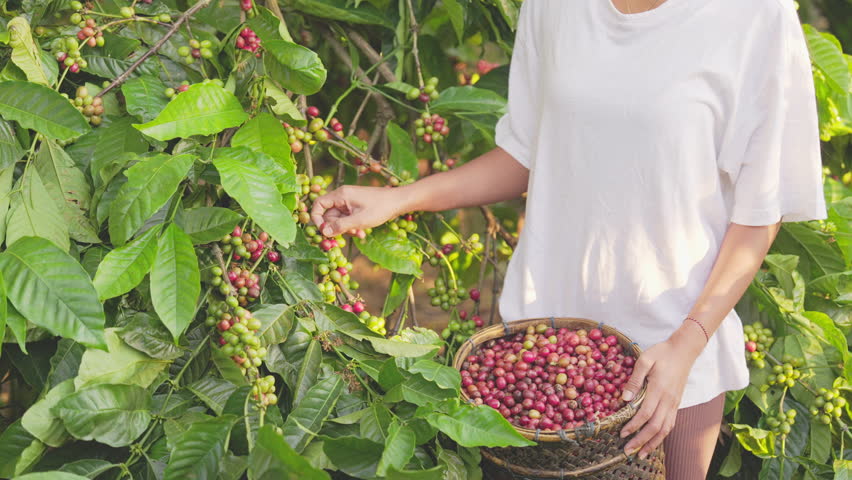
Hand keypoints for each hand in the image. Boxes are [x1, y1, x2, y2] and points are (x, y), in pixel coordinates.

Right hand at [310, 185, 402, 236]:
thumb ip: (340, 226)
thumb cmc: (380, 208)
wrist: (398, 202)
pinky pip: (347, 218)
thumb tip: (324, 232)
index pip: (318, 204)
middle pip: (328, 214)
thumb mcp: (359, 220)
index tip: (323, 231)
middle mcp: (342, 196)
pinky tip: (362, 232)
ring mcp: (349, 202)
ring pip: (339, 219)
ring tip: (359, 233)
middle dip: (337, 227)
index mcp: (340, 195)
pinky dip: (352, 226)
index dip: (317, 218)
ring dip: (346, 229)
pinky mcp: (355, 207)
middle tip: (349, 234)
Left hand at [619, 328, 703, 458]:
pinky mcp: (677, 403)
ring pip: (665, 429)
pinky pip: (670, 424)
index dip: (634, 426)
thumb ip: (635, 380)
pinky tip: (653, 442)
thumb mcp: (645, 360)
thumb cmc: (662, 353)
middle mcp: (668, 399)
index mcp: (659, 389)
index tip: (622, 434)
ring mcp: (674, 403)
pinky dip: (661, 436)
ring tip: (641, 454)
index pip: (646, 414)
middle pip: (656, 426)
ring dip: (652, 443)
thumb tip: (624, 399)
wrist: (684, 350)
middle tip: (627, 451)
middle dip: (641, 441)